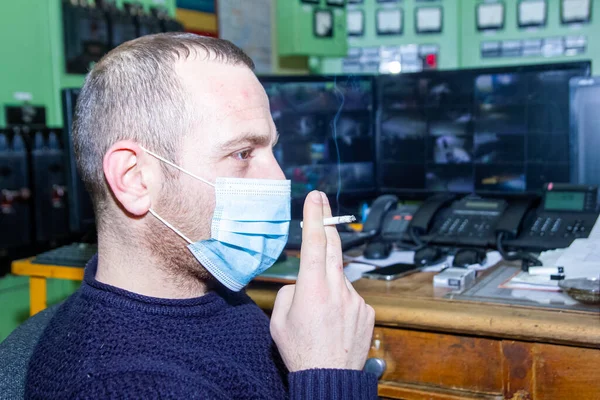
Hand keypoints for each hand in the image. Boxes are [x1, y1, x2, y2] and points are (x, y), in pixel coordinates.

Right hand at [270, 190, 374, 371]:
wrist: (330, 379)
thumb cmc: (301, 353)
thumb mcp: (279, 320)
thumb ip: (289, 293)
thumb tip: (301, 284)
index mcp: (312, 288)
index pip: (315, 242)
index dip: (315, 216)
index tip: (315, 197)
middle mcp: (337, 288)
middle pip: (333, 246)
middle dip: (327, 222)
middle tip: (322, 204)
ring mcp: (355, 299)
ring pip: (339, 277)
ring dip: (328, 283)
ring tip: (319, 313)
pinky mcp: (366, 310)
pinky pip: (350, 296)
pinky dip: (340, 302)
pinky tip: (333, 322)